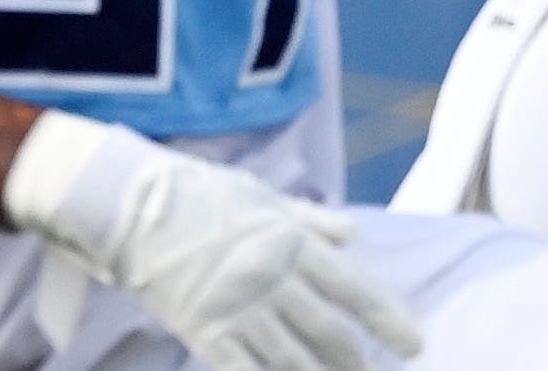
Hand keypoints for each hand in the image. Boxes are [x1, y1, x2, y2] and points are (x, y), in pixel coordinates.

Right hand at [5, 110, 424, 370]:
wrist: (134, 205)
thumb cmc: (200, 194)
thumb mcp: (264, 195)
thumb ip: (312, 222)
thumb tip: (354, 234)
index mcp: (292, 243)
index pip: (352, 288)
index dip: (386, 320)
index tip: (413, 343)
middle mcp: (272, 279)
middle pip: (326, 330)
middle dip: (354, 359)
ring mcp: (237, 308)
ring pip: (291, 359)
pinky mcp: (203, 331)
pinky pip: (242, 370)